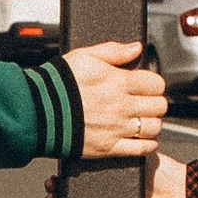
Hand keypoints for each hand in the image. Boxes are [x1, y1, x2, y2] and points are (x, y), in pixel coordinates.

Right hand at [45, 146, 192, 197]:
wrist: (178, 192)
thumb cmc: (158, 170)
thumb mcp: (132, 153)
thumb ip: (117, 145)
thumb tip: (92, 139)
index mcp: (102, 180)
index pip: (72, 183)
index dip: (57, 182)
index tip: (51, 180)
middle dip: (52, 197)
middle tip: (51, 194)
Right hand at [62, 39, 166, 159]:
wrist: (38, 112)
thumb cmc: (58, 83)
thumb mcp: (84, 56)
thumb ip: (114, 51)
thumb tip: (136, 48)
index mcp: (118, 82)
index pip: (156, 83)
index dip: (153, 83)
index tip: (146, 85)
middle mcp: (122, 106)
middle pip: (159, 106)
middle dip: (154, 102)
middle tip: (145, 102)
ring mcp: (117, 128)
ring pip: (154, 127)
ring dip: (152, 123)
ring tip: (142, 119)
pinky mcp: (109, 148)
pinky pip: (141, 149)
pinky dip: (147, 144)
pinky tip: (141, 137)